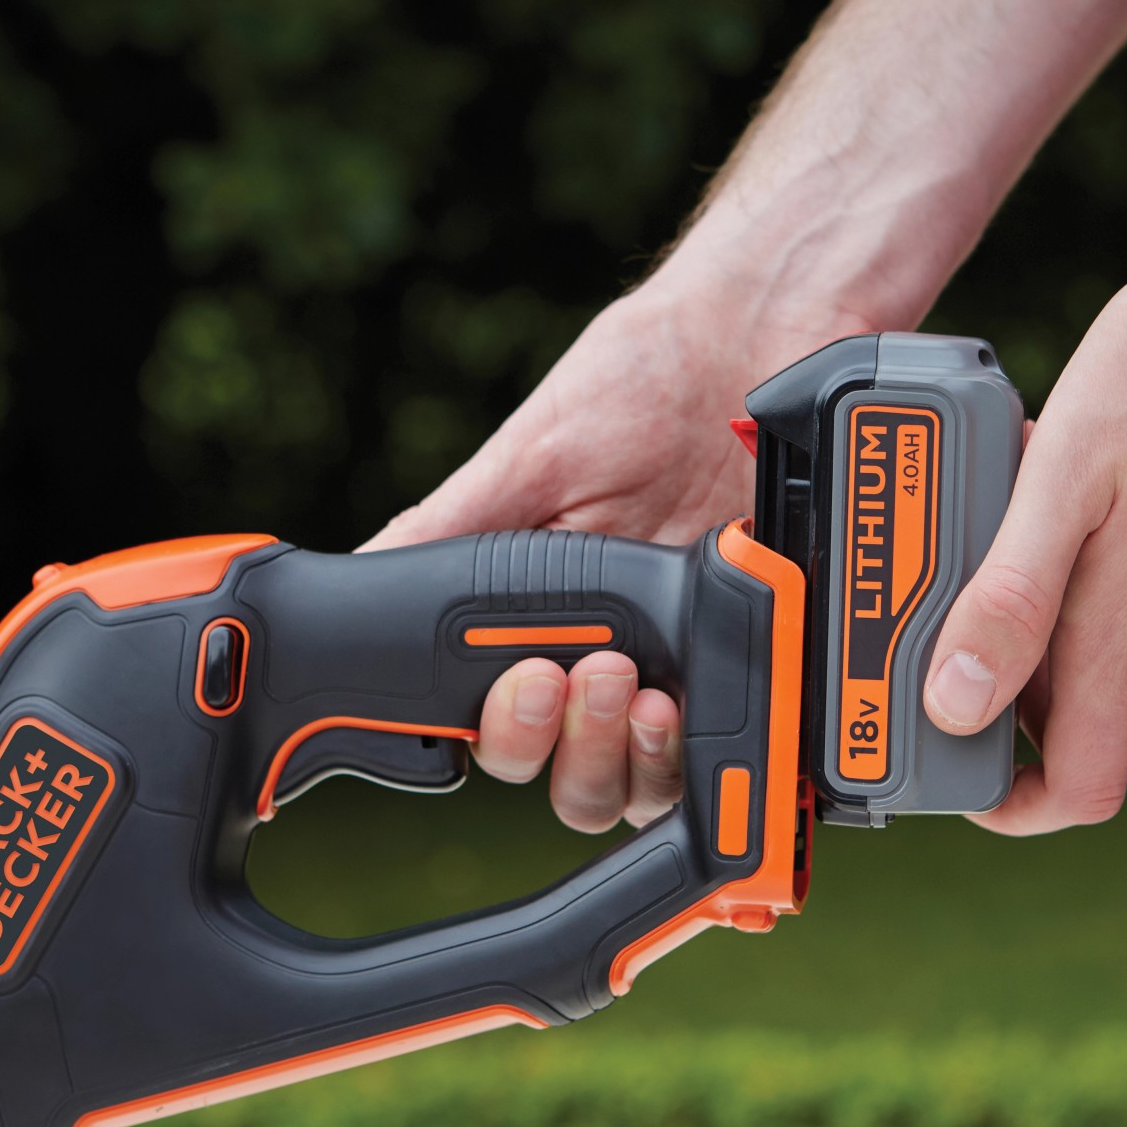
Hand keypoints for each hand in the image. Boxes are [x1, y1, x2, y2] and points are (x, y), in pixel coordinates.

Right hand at [364, 281, 872, 828]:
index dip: (508, 733)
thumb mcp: (533, 456)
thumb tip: (365, 577)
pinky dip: (708, 750)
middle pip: (570, 779)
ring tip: (644, 691)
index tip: (529, 682)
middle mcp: (610, 659)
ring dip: (631, 758)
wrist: (761, 339)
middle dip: (568, 747)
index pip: (504, 730)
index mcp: (545, 624)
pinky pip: (728, 753)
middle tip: (590, 672)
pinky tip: (699, 696)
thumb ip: (449, 529)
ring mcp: (687, 669)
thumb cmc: (641, 385)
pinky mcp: (758, 663)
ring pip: (642, 787)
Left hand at [923, 196, 1126, 834]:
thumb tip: (954, 703)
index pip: (1080, 787)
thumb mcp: (1065, 477)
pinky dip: (1105, 599)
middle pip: (1090, 733)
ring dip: (1056, 649)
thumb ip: (1010, 599)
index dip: (1014, 805)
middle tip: (952, 651)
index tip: (959, 771)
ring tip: (1001, 572)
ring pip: (1121, 673)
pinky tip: (1073, 527)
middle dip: (1017, 715)